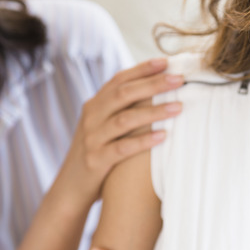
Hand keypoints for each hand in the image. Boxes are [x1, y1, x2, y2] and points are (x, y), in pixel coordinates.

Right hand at [57, 58, 182, 208]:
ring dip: (153, 112)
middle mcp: (91, 117)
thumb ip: (120, 108)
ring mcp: (92, 138)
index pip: (119, 79)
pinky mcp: (96, 160)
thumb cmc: (96, 153)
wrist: (70, 188)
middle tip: (179, 79)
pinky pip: (122, 148)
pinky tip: (163, 137)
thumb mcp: (102, 126)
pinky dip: (143, 141)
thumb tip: (154, 88)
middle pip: (124, 94)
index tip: (166, 61)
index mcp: (94, 105)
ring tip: (178, 107)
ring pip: (124, 119)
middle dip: (153, 84)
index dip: (142, 69)